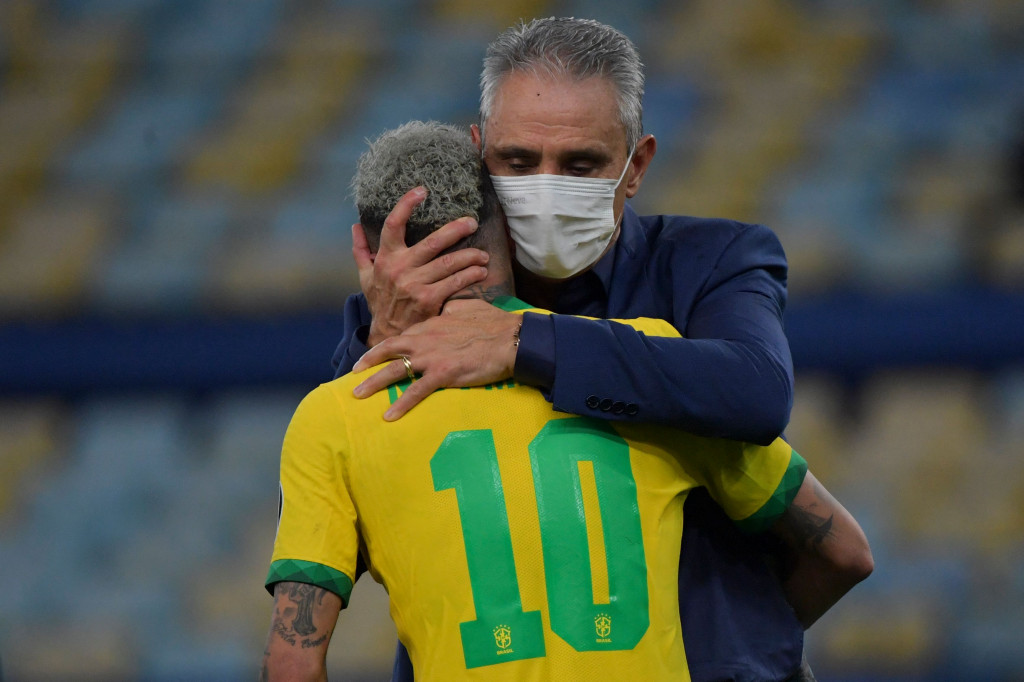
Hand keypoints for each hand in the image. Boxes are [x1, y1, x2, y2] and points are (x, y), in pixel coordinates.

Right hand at [352, 186, 490, 346]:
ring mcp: (415, 284)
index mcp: (386, 258)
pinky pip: (455, 283)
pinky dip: (470, 275)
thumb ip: (361, 250)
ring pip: (449, 263)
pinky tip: (480, 271)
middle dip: (456, 229)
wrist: (388, 334)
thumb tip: (355, 226)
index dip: (406, 205)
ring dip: (470, 256)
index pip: (393, 224)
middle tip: (472, 222)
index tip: (422, 191)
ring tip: (483, 254)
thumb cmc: (380, 302)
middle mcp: (400, 268)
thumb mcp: (365, 277)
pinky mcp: (430, 300)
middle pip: (432, 242)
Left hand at [352, 299, 522, 419]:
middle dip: (368, 362)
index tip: (373, 356)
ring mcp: (432, 357)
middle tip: (353, 374)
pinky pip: (416, 392)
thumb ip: (450, 311)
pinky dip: (400, 404)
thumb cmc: (494, 323)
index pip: (401, 336)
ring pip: (395, 370)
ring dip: (374, 383)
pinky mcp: (444, 374)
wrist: (511, 338)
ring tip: (358, 395)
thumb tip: (446, 310)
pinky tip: (388, 416)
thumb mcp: (466, 308)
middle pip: (389, 350)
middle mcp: (425, 339)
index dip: (385, 347)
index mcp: (431, 324)